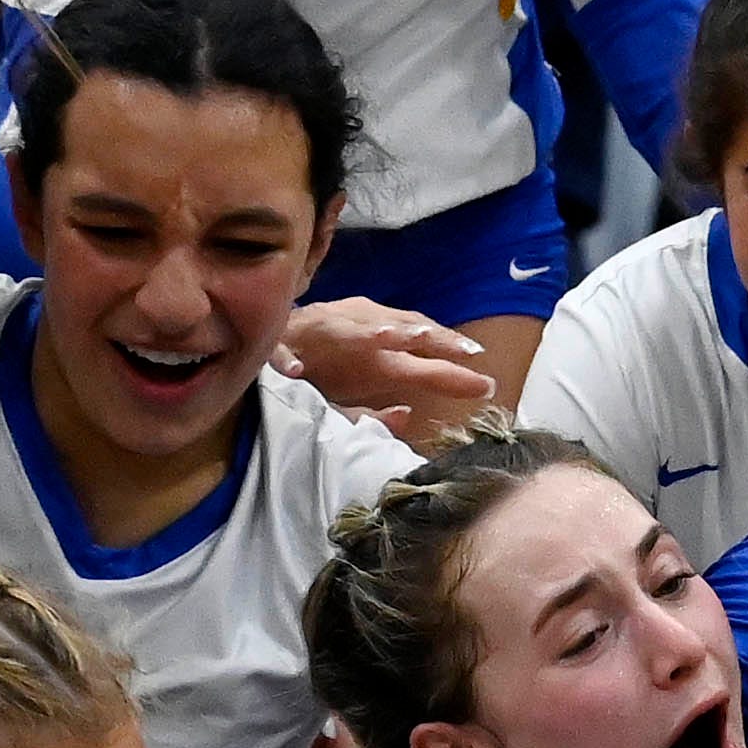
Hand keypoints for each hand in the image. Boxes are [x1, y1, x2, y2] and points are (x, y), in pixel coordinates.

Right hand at [275, 296, 494, 436]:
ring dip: (365, 333)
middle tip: (447, 343)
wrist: (265, 339)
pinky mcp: (282, 346)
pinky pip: (283, 353)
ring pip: (344, 331)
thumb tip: (406, 416)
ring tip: (390, 337)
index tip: (481, 367)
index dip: (449, 353)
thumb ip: (380, 407)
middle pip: (395, 331)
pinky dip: (288, 361)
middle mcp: (356, 335)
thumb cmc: (322, 366)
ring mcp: (320, 335)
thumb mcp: (358, 389)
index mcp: (378, 350)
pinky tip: (295, 371)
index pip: (421, 346)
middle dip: (421, 336)